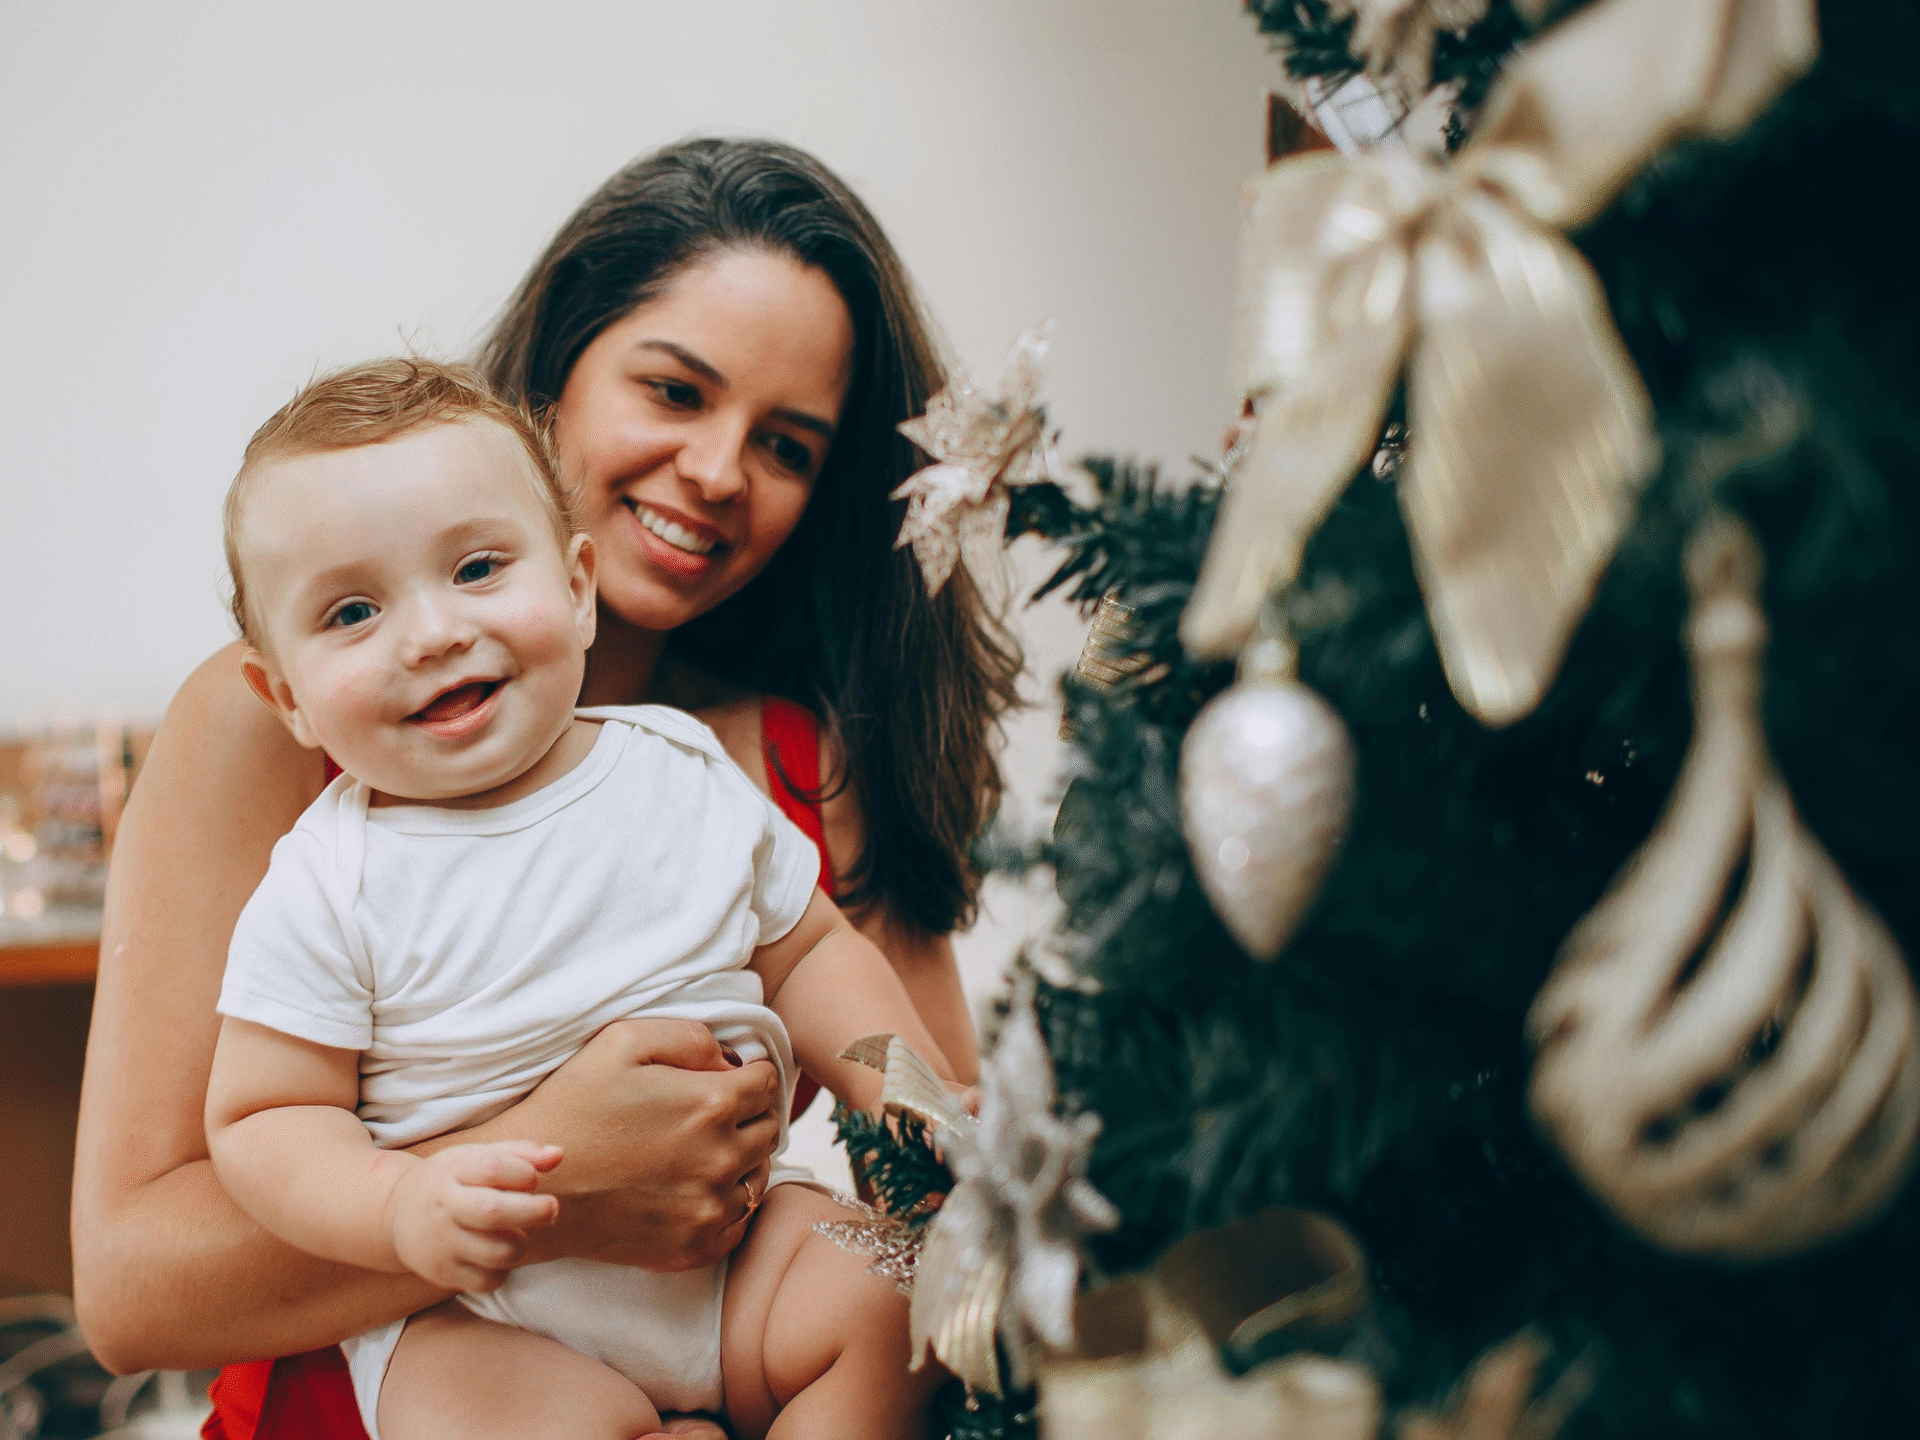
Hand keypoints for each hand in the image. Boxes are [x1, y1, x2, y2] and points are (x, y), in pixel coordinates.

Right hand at [386, 1142, 561, 1292]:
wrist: (396, 1214)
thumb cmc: (453, 1180)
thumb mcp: (477, 1157)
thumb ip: (520, 1154)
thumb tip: (558, 1155)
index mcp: (454, 1172)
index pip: (491, 1168)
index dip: (523, 1172)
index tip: (533, 1178)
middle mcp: (444, 1208)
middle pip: (494, 1212)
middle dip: (533, 1211)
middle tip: (551, 1207)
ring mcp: (441, 1244)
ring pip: (498, 1252)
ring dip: (521, 1244)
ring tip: (518, 1233)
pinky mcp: (442, 1274)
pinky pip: (487, 1281)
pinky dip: (503, 1270)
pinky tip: (497, 1253)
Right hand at [434, 1018, 781, 1271]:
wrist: (532, 1186)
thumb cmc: (573, 1105)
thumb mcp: (622, 1041)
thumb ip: (689, 1038)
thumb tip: (731, 1061)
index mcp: (711, 1105)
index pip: (769, 1083)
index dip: (752, 1074)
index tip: (732, 1077)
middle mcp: (722, 1159)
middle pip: (770, 1129)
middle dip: (751, 1114)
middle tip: (715, 1112)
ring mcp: (710, 1209)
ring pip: (759, 1176)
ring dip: (744, 1159)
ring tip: (703, 1149)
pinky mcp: (695, 1247)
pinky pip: (740, 1221)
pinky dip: (728, 1203)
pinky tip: (695, 1187)